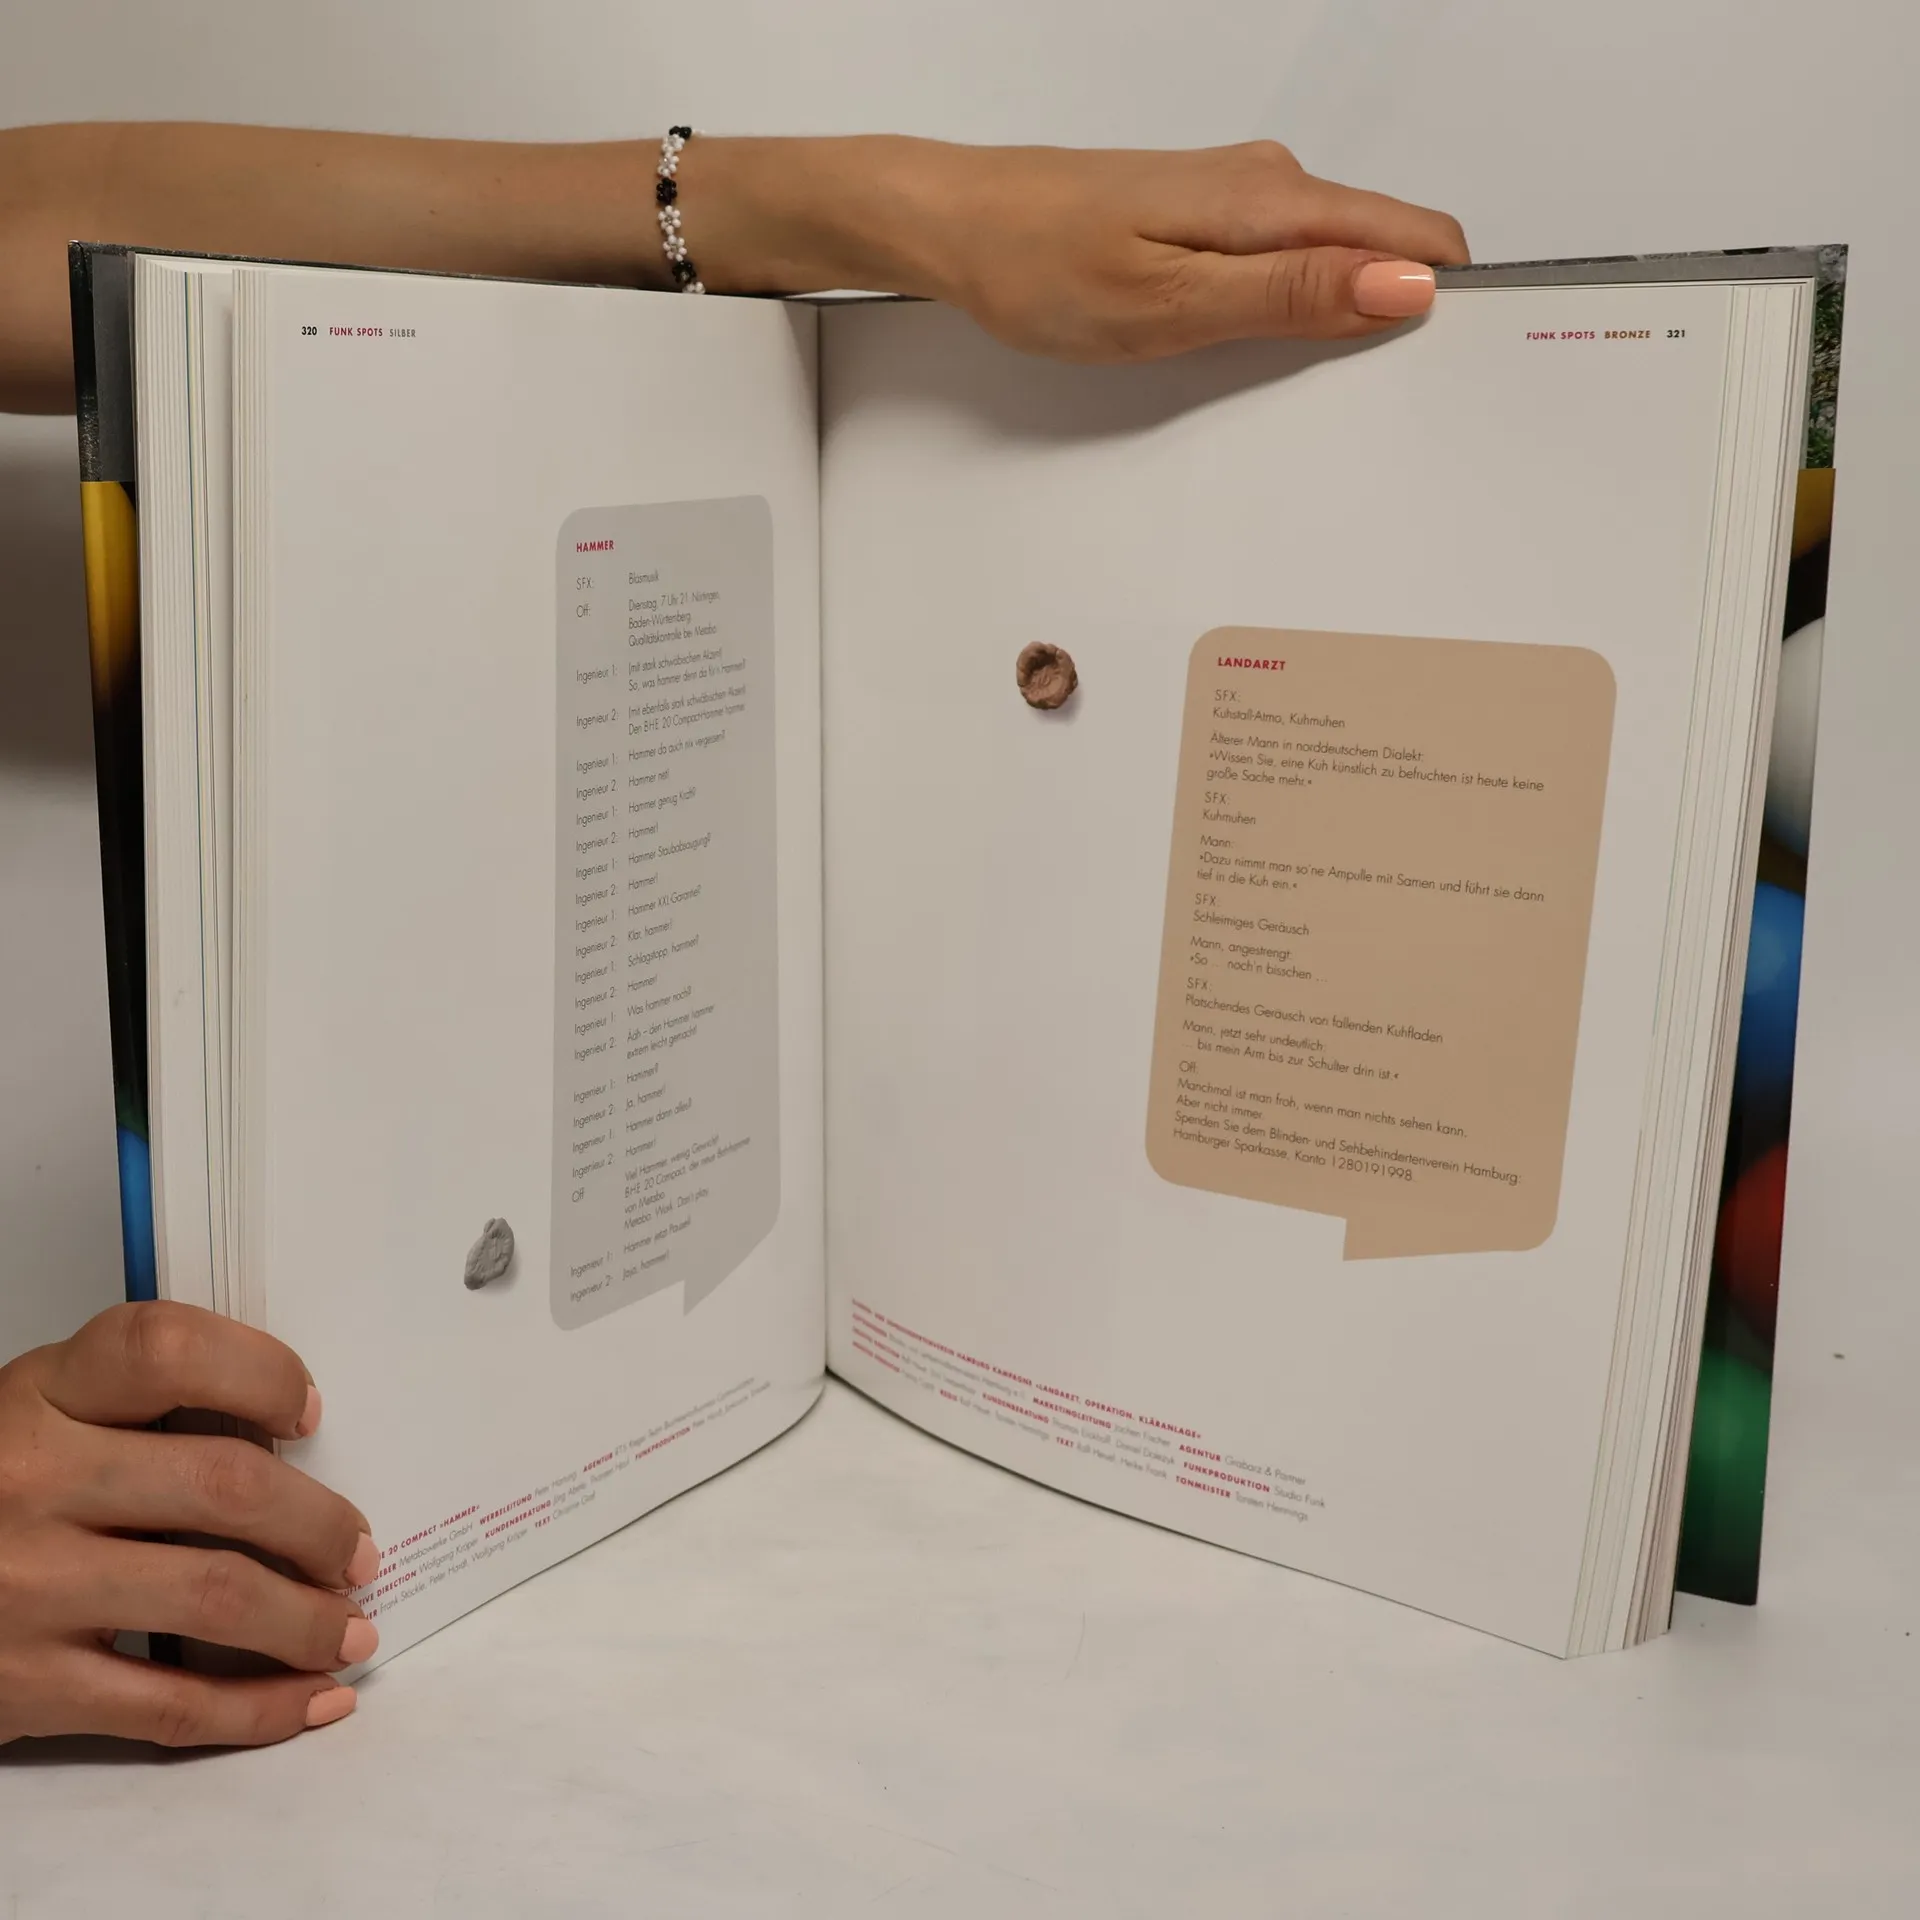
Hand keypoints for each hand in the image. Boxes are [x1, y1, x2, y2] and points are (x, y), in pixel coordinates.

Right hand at [0, 1302, 377, 1747]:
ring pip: (217, 1595)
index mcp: (39, 1396)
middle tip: (360, 1550)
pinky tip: (313, 1698)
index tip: (308, 1413)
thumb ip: (135, 1415)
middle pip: (222, 1486)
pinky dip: (261, 1708)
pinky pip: (172, 1705)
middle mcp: (31, 1482)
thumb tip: (285, 1448)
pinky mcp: (23, 1688)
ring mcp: (27, 1587)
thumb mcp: (37, 1420)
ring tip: (352, 1627)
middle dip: (320, 1524)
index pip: (165, 1349)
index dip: (258, 1373)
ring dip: (310, 1620)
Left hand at [690, 135, 1469, 360]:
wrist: (955, 226)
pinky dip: (1298, 309)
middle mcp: (1268, 189)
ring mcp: (1235, 204)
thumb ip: (1292, 295)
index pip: (1417, 238)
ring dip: (1348, 318)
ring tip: (1336, 389)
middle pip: (1385, 250)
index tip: (1454, 372)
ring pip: (1335, 259)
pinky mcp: (1202, 223)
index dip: (1449, 303)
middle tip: (1390, 405)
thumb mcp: (1174, 302)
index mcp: (1275, 202)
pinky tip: (1273, 352)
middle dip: (1401, 320)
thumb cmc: (1042, 263)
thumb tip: (1403, 286)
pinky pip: (1285, 265)